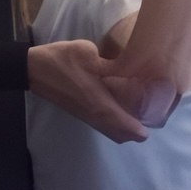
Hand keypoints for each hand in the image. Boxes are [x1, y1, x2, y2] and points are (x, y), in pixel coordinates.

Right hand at [26, 41, 149, 142]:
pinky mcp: (81, 114)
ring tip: (138, 113)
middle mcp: (95, 115)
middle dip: (136, 132)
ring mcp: (86, 117)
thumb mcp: (89, 54)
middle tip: (150, 115)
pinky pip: (103, 126)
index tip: (156, 118)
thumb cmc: (63, 59)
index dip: (142, 129)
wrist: (35, 69)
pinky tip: (120, 108)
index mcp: (100, 104)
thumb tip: (127, 66)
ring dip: (125, 129)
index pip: (126, 127)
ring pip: (111, 132)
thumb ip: (111, 63)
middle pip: (121, 136)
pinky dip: (115, 124)